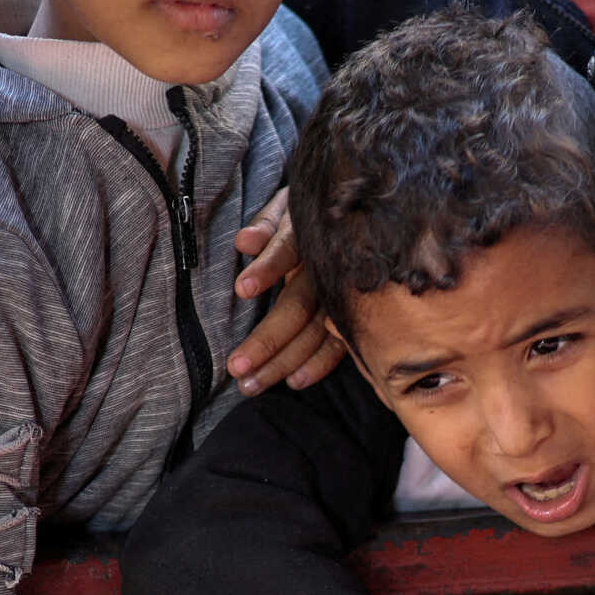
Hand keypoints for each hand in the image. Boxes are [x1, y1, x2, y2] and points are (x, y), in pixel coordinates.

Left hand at [228, 189, 345, 393]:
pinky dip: (318, 365)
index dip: (267, 269)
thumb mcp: (287, 208)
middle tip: (235, 368)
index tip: (242, 290)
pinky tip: (294, 382)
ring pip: (314, 333)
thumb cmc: (308, 217)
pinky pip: (338, 346)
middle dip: (267, 339)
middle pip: (298, 306)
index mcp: (307, 236)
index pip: (286, 250)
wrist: (359, 217)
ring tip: (249, 385)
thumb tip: (244, 242)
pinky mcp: (351, 316)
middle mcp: (327, 268)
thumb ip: (266, 224)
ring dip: (283, 362)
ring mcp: (341, 295)